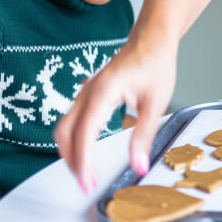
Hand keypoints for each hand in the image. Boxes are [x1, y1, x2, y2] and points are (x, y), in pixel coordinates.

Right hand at [54, 35, 176, 193]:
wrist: (152, 38)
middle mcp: (88, 91)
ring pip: (64, 127)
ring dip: (71, 152)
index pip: (84, 133)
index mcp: (103, 91)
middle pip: (65, 132)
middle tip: (87, 183)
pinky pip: (72, 120)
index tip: (88, 182)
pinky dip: (74, 140)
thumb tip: (139, 165)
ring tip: (87, 172)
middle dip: (72, 161)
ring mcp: (85, 91)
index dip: (83, 161)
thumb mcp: (156, 102)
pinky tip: (87, 152)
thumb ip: (144, 135)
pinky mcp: (89, 93)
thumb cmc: (156, 62)